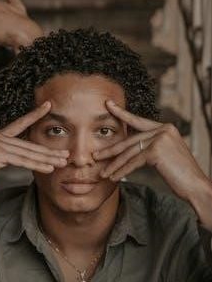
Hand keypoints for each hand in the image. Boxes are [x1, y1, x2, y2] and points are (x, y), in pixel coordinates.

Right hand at [0, 101, 68, 203]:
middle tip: (65, 154)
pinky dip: (36, 164)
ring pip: (27, 152)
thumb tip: (23, 159)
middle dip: (48, 150)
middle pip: (28, 144)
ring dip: (46, 158)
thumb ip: (7, 157)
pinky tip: (48, 168)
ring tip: (61, 162)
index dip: (34, 114)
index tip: (48, 105)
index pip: (19, 124)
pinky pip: (21, 160)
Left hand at [94, 100, 211, 228]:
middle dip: (111, 150)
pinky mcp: (157, 150)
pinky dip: (122, 170)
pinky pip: (133, 161)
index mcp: (165, 127)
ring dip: (114, 164)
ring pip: (130, 152)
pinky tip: (114, 177)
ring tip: (102, 172)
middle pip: (130, 140)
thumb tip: (130, 145)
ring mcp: (160, 138)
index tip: (108, 104)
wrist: (197, 187)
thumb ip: (150, 145)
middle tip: (95, 156)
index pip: (138, 121)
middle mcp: (163, 129)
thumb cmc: (180, 174)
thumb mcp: (165, 154)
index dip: (121, 113)